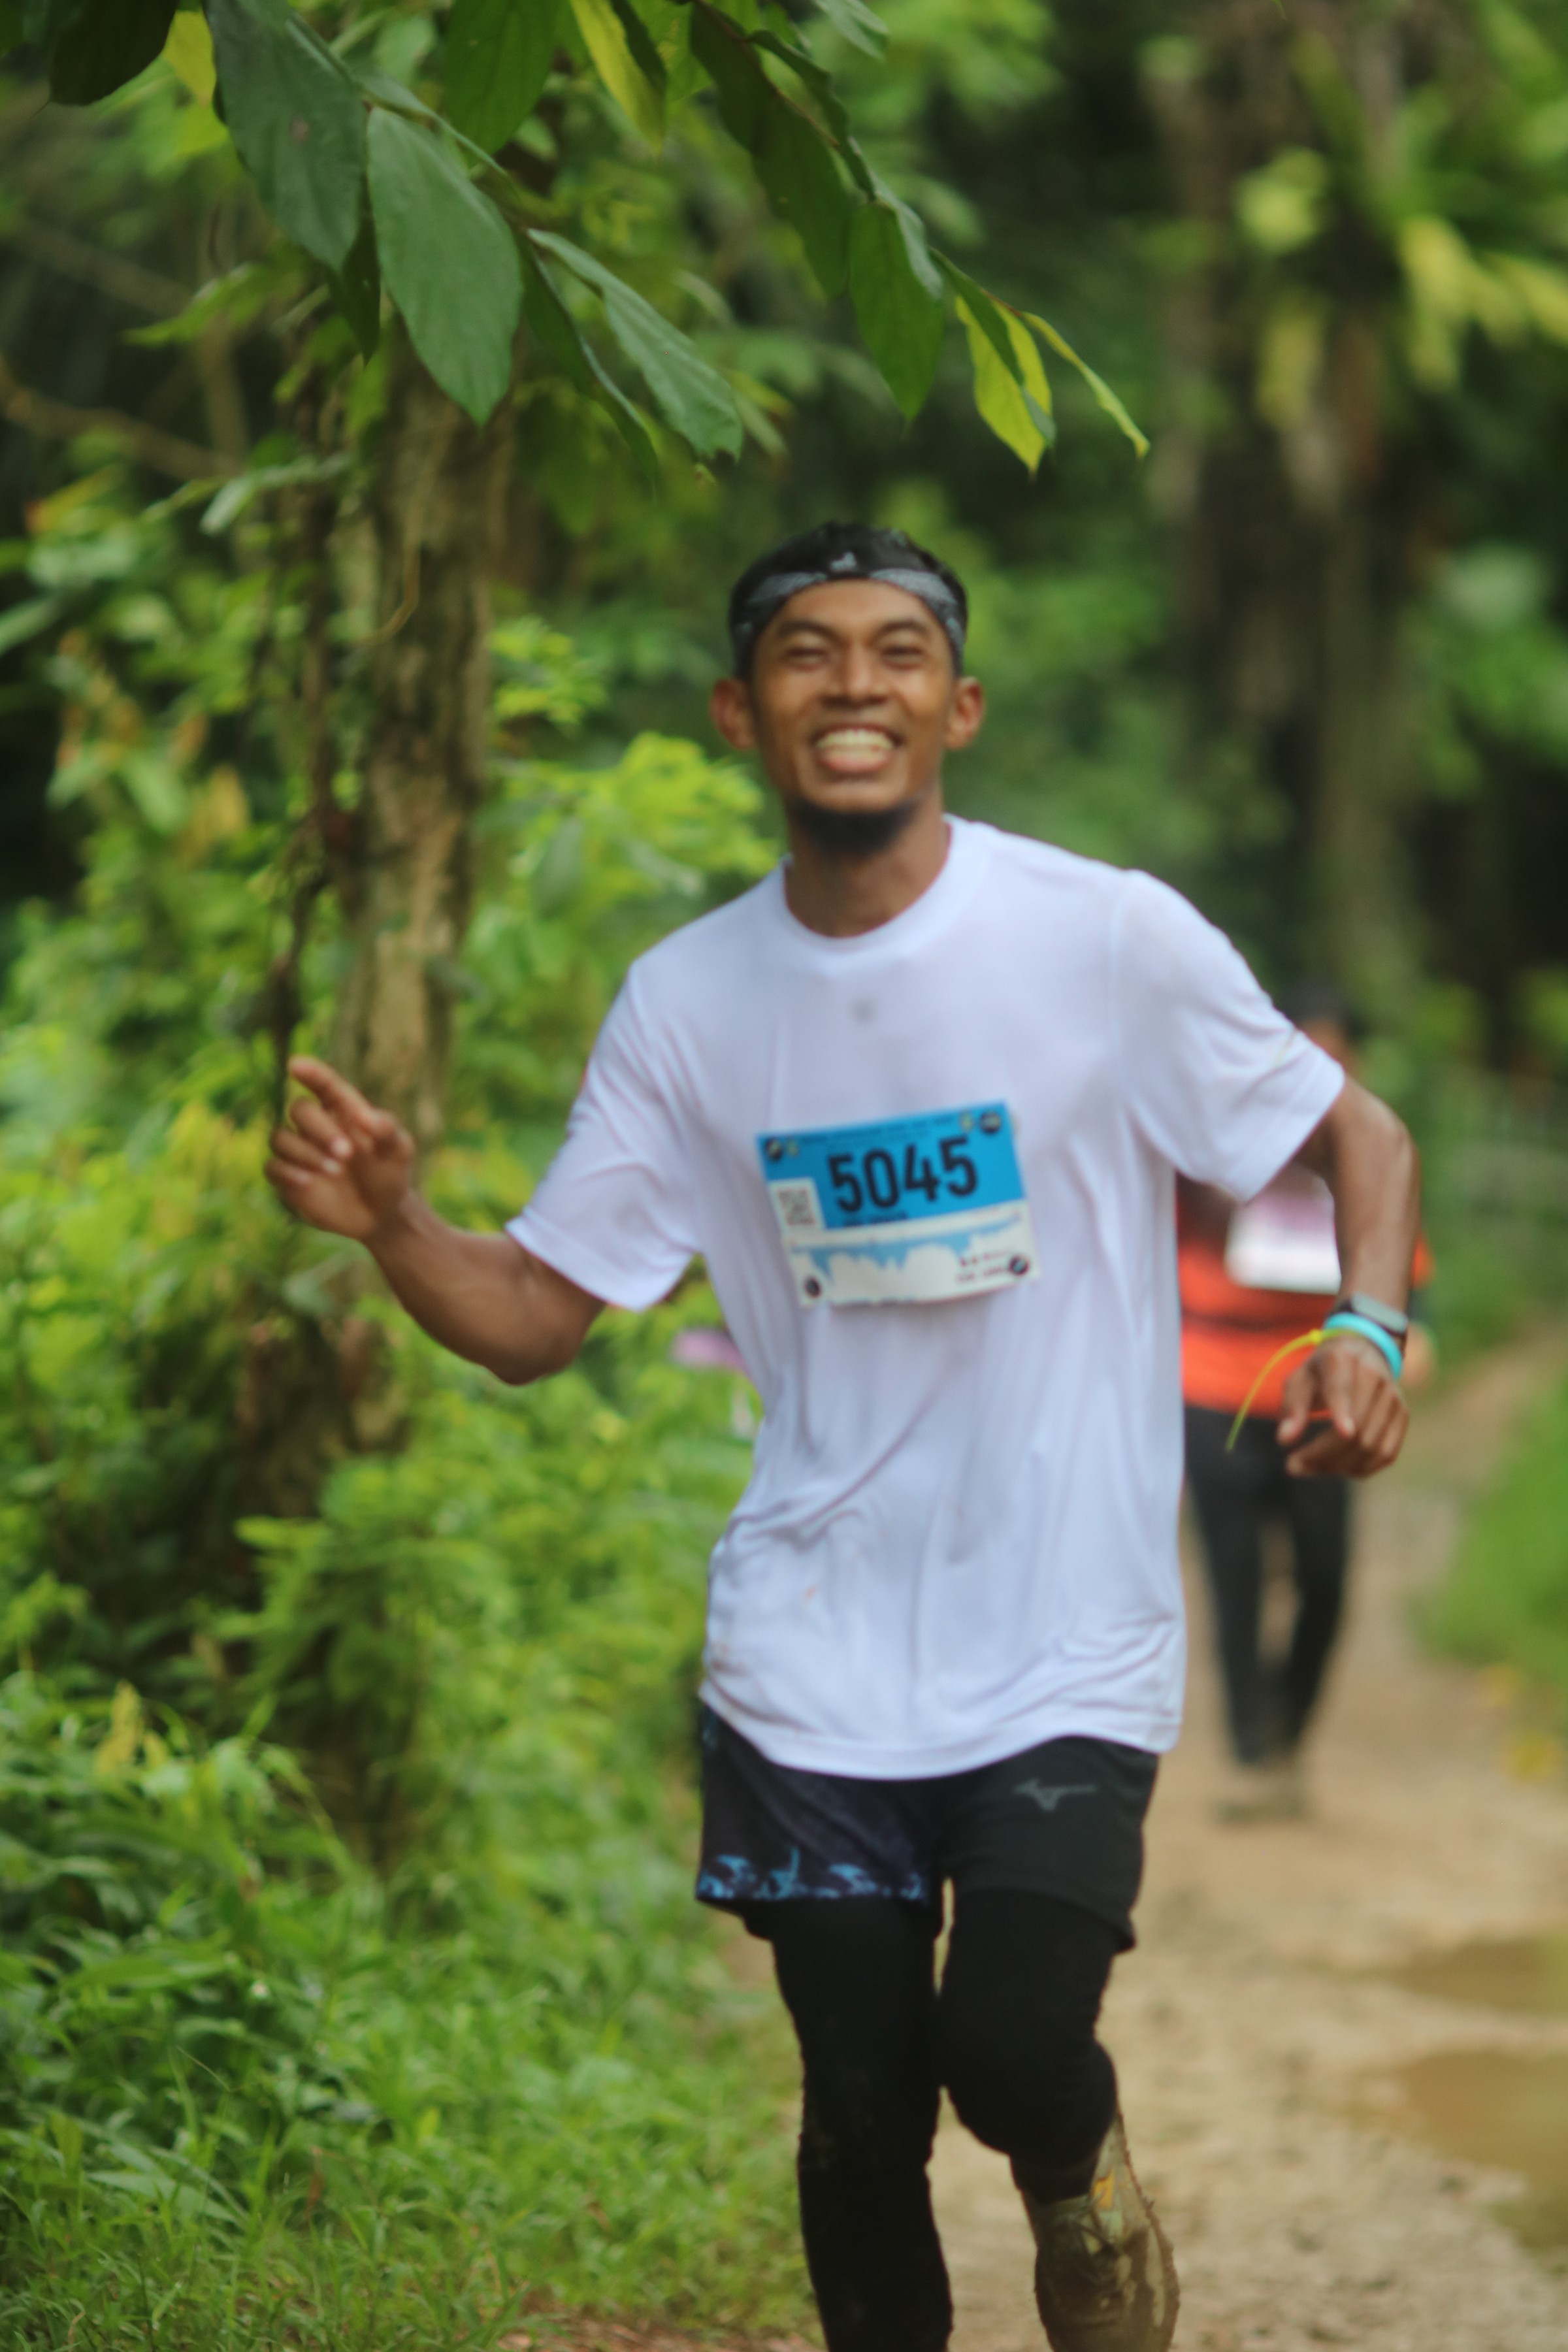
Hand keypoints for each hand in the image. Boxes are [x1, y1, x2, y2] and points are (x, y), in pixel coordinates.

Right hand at [266, 1056, 414, 1242]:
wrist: (381, 1214)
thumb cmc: (390, 1173)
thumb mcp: (399, 1150)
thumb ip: (387, 1129)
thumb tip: (365, 1115)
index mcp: (342, 1109)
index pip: (322, 1083)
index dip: (309, 1072)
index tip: (295, 1065)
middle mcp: (316, 1125)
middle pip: (299, 1109)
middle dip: (320, 1129)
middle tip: (347, 1154)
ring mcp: (300, 1150)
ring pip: (280, 1137)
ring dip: (306, 1153)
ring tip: (335, 1171)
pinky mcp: (288, 1177)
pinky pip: (271, 1166)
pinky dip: (287, 1172)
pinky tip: (308, 1182)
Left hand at [1277, 1332, 1407, 1478]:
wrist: (1362, 1355)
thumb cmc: (1322, 1372)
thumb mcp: (1299, 1380)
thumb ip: (1292, 1407)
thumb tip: (1284, 1440)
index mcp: (1342, 1359)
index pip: (1342, 1388)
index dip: (1344, 1410)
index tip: (1342, 1433)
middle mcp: (1374, 1375)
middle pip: (1357, 1426)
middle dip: (1324, 1454)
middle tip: (1293, 1466)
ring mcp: (1393, 1396)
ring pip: (1371, 1445)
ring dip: (1338, 1466)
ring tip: (1310, 1468)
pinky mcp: (1402, 1415)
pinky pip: (1386, 1453)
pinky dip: (1361, 1469)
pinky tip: (1337, 1469)